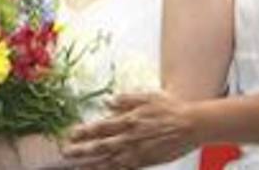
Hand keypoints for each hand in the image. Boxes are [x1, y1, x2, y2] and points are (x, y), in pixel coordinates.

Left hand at [63, 91, 195, 166]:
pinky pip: (125, 168)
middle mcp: (131, 138)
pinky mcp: (146, 161)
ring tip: (77, 166)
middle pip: (101, 146)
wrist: (192, 124)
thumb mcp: (146, 97)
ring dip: (92, 163)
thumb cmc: (170, 109)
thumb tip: (107, 102)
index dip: (85, 132)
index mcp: (129, 120)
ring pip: (110, 160)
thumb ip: (125, 100)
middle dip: (82, 150)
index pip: (101, 127)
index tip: (71, 134)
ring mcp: (138, 152)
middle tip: (66, 153)